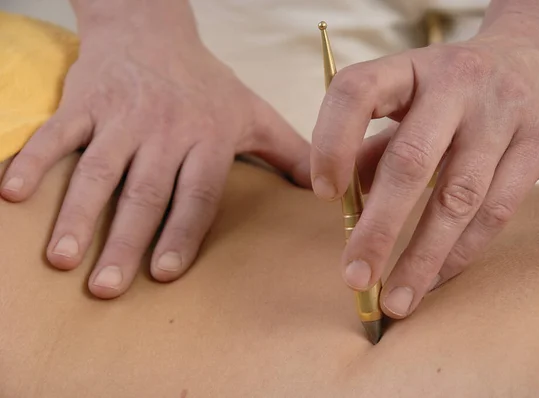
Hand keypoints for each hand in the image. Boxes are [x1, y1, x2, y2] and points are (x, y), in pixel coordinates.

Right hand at [0, 2, 309, 298]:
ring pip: (98, 170)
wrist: (153, 28)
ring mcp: (121, 116)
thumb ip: (289, 152)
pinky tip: (11, 196)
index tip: (164, 272)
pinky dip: (33, 162)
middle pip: (145, 192)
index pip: (197, 193)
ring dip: (76, 215)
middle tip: (108, 288)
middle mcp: (165, 129)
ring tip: (61, 260)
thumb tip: (326, 192)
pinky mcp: (84, 101)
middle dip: (125, 241)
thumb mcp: (254, 112)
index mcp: (208, 137)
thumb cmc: (206, 83)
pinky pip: (55, 134)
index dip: (182, 232)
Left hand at [311, 6, 538, 317]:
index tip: (325, 195)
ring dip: (422, 257)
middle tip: (354, 277)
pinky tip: (434, 279)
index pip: (358, 92)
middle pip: (410, 161)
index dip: (332, 142)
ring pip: (458, 198)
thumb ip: (377, 141)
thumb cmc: (457, 86)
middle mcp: (457, 85)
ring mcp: (502, 115)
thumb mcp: (413, 95)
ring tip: (395, 300)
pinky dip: (460, 252)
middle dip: (378, 228)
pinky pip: (496, 211)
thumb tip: (346, 197)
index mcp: (411, 68)